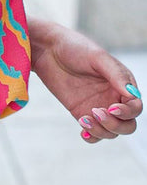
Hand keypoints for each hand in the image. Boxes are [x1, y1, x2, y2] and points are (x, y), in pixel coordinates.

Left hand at [28, 19, 142, 143]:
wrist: (48, 50)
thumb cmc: (75, 48)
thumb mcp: (98, 57)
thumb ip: (117, 75)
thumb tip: (132, 94)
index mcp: (123, 84)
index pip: (135, 107)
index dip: (127, 112)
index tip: (111, 107)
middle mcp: (113, 98)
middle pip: (127, 125)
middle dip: (116, 125)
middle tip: (96, 112)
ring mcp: (98, 107)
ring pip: (111, 132)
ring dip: (101, 131)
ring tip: (84, 119)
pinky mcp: (82, 113)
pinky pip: (94, 133)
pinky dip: (92, 136)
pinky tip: (83, 130)